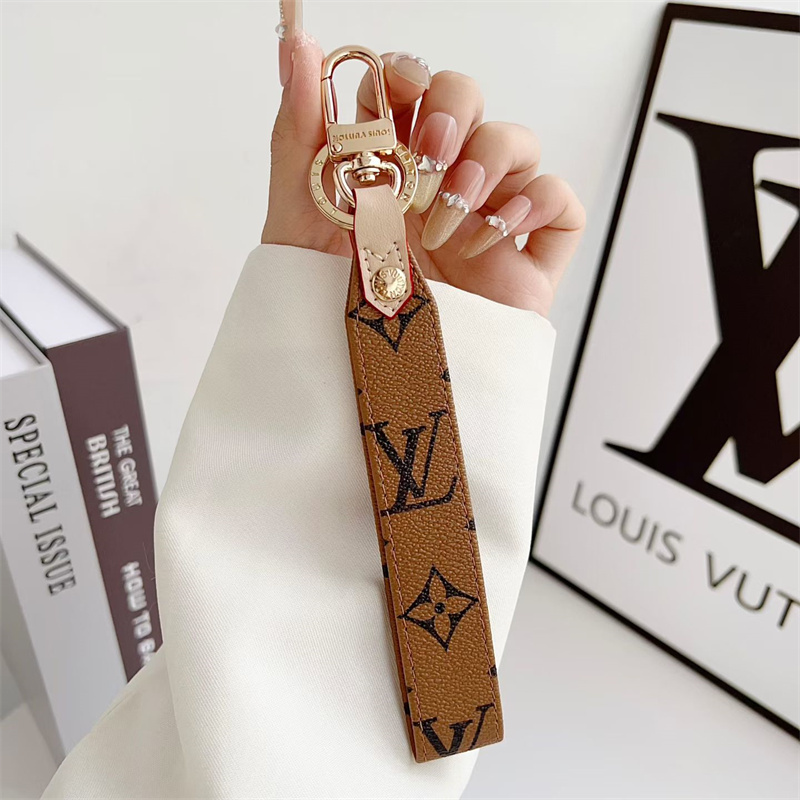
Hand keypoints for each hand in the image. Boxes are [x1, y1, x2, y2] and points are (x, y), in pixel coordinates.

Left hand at [263, 31, 584, 316]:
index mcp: (387, 169)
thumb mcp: (298, 222)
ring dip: (490, 158)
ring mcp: (485, 226)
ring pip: (520, 143)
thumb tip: (296, 44)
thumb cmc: (327, 313)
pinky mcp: (524, 266)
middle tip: (431, 151)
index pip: (412, 90)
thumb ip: (297, 134)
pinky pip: (561, 206)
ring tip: (452, 210)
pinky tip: (492, 234)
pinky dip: (538, 202)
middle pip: (470, 102)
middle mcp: (438, 189)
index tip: (393, 96)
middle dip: (456, 107)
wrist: (366, 388)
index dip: (408, 76)